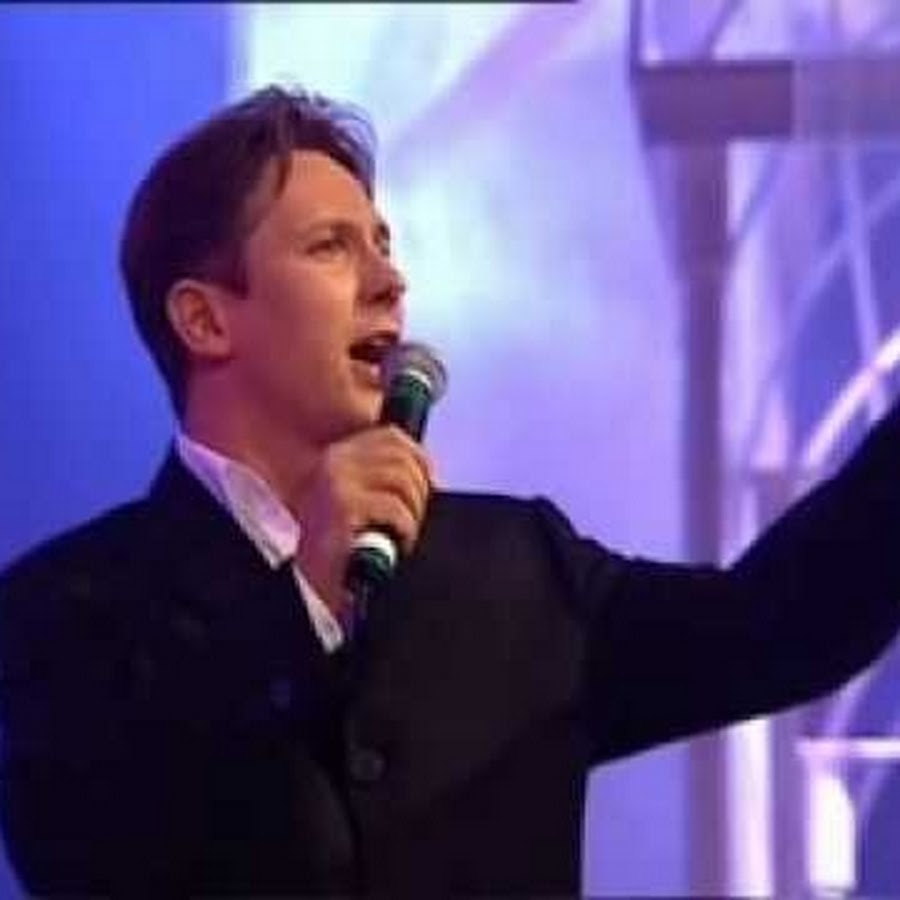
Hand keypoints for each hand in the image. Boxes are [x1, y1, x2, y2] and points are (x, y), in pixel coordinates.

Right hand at [293, 425, 434, 616]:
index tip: (430, 484)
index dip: (419, 458)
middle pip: (401, 458)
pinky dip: (406, 529)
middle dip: (419, 490)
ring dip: (413, 512)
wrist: (309, 583)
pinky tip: (398, 545)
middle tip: (414, 520)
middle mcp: (334, 462)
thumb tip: (429, 475)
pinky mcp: (342, 507)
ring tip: (404, 535)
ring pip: (402, 480)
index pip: (390, 437)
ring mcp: (336, 482)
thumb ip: (382, 480)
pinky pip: (394, 508)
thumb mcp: (357, 500)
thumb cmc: (338, 546)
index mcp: (337, 455)